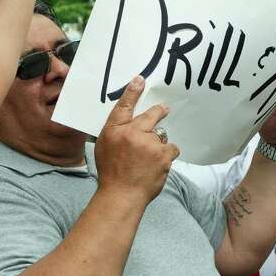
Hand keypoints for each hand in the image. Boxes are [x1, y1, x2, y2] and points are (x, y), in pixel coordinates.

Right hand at [94, 76, 176, 205]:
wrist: (122, 195)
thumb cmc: (111, 172)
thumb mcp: (104, 146)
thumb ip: (117, 131)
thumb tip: (130, 121)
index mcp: (114, 130)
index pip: (124, 106)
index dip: (132, 91)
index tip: (140, 80)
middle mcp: (132, 133)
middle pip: (151, 115)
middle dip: (159, 112)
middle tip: (164, 109)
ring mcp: (149, 144)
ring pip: (162, 136)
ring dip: (159, 144)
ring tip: (149, 158)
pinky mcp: (163, 155)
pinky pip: (171, 148)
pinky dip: (167, 155)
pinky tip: (158, 164)